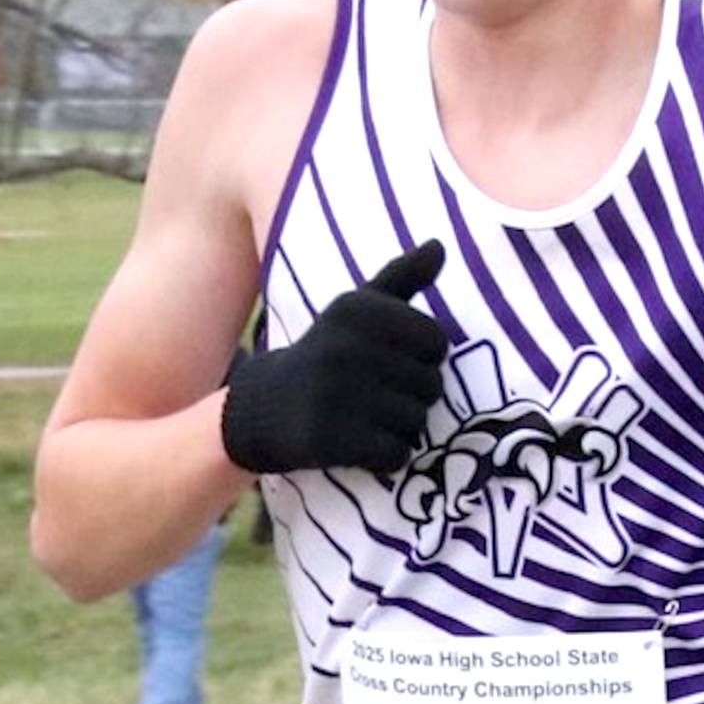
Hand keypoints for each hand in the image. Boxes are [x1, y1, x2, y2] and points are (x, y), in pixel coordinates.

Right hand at [221, 241, 447, 475]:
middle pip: (431, 385)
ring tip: (367, 420)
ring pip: (417, 423)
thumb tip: (440, 246)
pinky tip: (361, 446)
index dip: (422, 359)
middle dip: (412, 398)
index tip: (391, 363)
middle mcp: (347, 346)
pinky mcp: (330, 437)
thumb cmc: (327, 355)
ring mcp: (337, 392)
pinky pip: (395, 455)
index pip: (436, 341)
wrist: (263, 408)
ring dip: (400, 430)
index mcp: (359, 310)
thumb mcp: (356, 311)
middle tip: (375, 398)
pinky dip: (386, 458)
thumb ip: (401, 278)